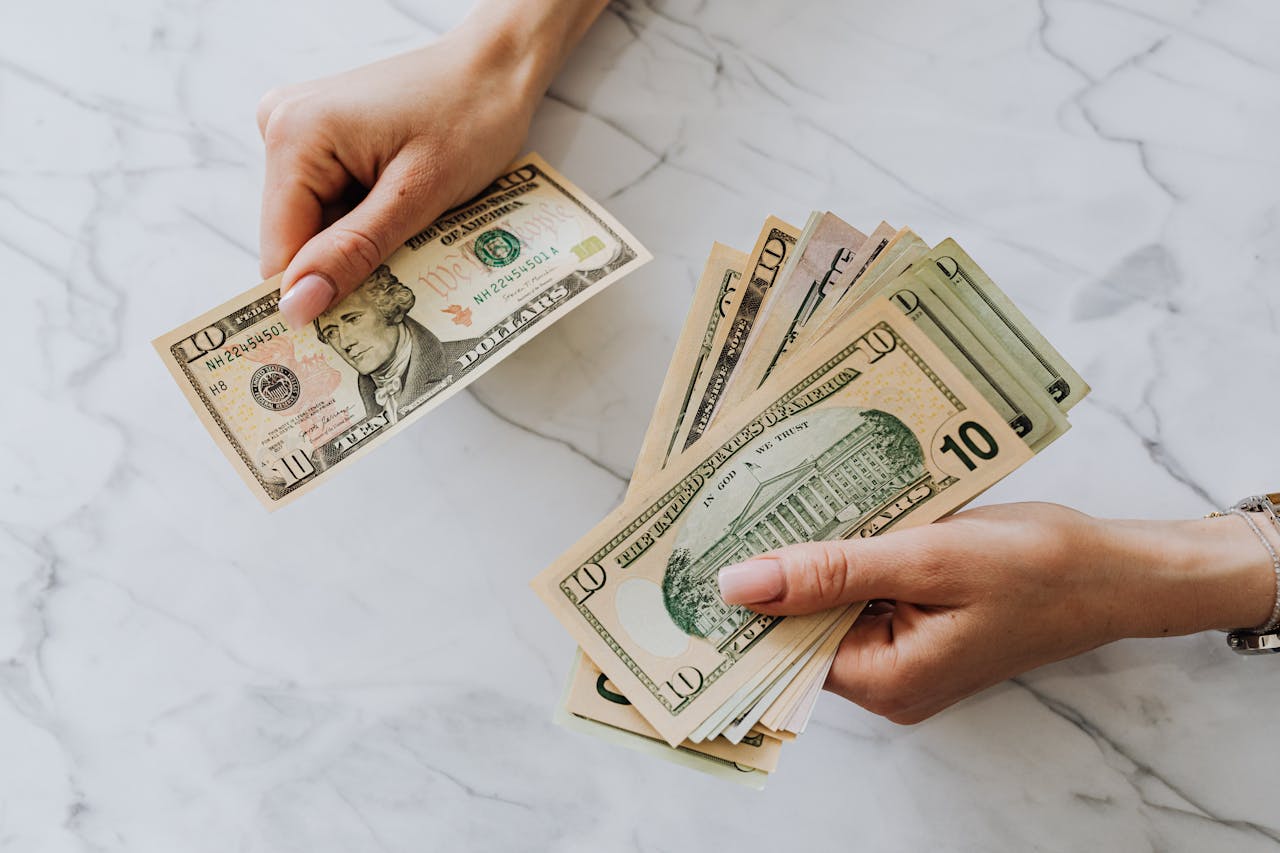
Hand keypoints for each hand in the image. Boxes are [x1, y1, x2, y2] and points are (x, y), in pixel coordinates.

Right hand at [256, 2, 605, 327]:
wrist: (497, 67)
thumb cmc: (470, 116)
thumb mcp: (417, 196)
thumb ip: (353, 252)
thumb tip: (296, 306)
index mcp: (295, 136)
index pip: (279, 251)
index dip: (312, 298)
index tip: (348, 337)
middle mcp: (281, 125)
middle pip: (296, 240)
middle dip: (344, 268)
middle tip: (402, 278)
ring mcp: (299, 129)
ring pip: (316, 227)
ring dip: (359, 246)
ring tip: (412, 231)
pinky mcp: (322, 138)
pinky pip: (331, 203)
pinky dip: (365, 222)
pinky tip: (403, 213)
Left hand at [717, 502, 1275, 723]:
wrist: (1120, 568)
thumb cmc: (1038, 567)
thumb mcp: (927, 558)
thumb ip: (830, 572)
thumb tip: (738, 586)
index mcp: (884, 680)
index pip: (782, 645)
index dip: (739, 598)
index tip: (694, 548)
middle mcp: (886, 677)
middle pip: (801, 622)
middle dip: (771, 565)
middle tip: (724, 502)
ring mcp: (903, 651)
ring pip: (830, 599)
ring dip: (811, 551)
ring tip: (766, 492)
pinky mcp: (918, 621)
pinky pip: (863, 587)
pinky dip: (847, 549)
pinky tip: (828, 503)